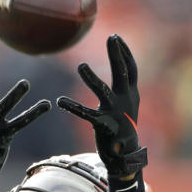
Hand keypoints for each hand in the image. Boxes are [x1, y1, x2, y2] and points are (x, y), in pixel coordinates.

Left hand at [56, 35, 146, 178]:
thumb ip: (123, 88)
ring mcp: (115, 112)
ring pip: (103, 91)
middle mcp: (126, 100)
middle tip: (111, 38)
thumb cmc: (122, 127)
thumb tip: (121, 72)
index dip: (125, 52)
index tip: (116, 37)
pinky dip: (73, 107)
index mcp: (131, 94)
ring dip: (92, 79)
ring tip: (81, 66)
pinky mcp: (103, 125)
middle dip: (117, 55)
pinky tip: (60, 101)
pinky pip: (86, 114)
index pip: (131, 68)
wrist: (125, 154)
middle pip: (123, 73)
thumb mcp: (126, 105)